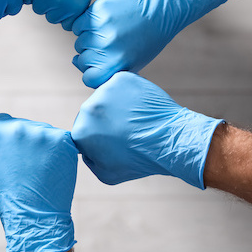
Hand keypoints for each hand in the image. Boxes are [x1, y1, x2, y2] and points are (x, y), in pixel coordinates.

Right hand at [0, 114, 77, 251]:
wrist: (32, 213)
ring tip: (41, 169)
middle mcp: (16, 127)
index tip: (15, 154)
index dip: (10, 138)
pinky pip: (62, 139)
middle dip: (29, 141)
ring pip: (44, 132)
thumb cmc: (6, 191)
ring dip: (45, 146)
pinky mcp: (61, 139)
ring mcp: (40, 132)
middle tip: (30, 165)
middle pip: (26, 125)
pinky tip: (54, 168)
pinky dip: (61, 152)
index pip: (3, 121)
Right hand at [71, 72, 222, 188]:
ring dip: (116, 104)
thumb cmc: (141, 160)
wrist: (170, 141)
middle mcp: (88, 107)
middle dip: (105, 118)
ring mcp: (105, 90)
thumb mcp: (106, 174)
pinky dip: (129, 92)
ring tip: (134, 117)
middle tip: (124, 128)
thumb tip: (85, 147)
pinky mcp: (122, 78)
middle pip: (92, 111)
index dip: (96, 135)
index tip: (111, 138)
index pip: (82, 130)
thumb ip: (89, 159)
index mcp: (81, 131)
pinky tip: (140, 105)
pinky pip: (120, 84)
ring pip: (106, 96)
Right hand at [72, 0, 229, 87]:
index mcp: (117, 63)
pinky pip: (79, 25)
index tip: (100, 66)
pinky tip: (101, 24)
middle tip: (108, 47)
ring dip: (88, 40)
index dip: (93, 73)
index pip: (88, 78)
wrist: (160, 8)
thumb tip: (75, 62)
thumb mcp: (133, 63)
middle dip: (91, 56)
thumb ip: (107, 70)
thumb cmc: (148, 39)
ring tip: (107, 34)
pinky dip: (85, 26)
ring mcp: (101, 27)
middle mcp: (107, 46)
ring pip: (79, 41)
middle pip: (82, 60)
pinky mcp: (98, 10)